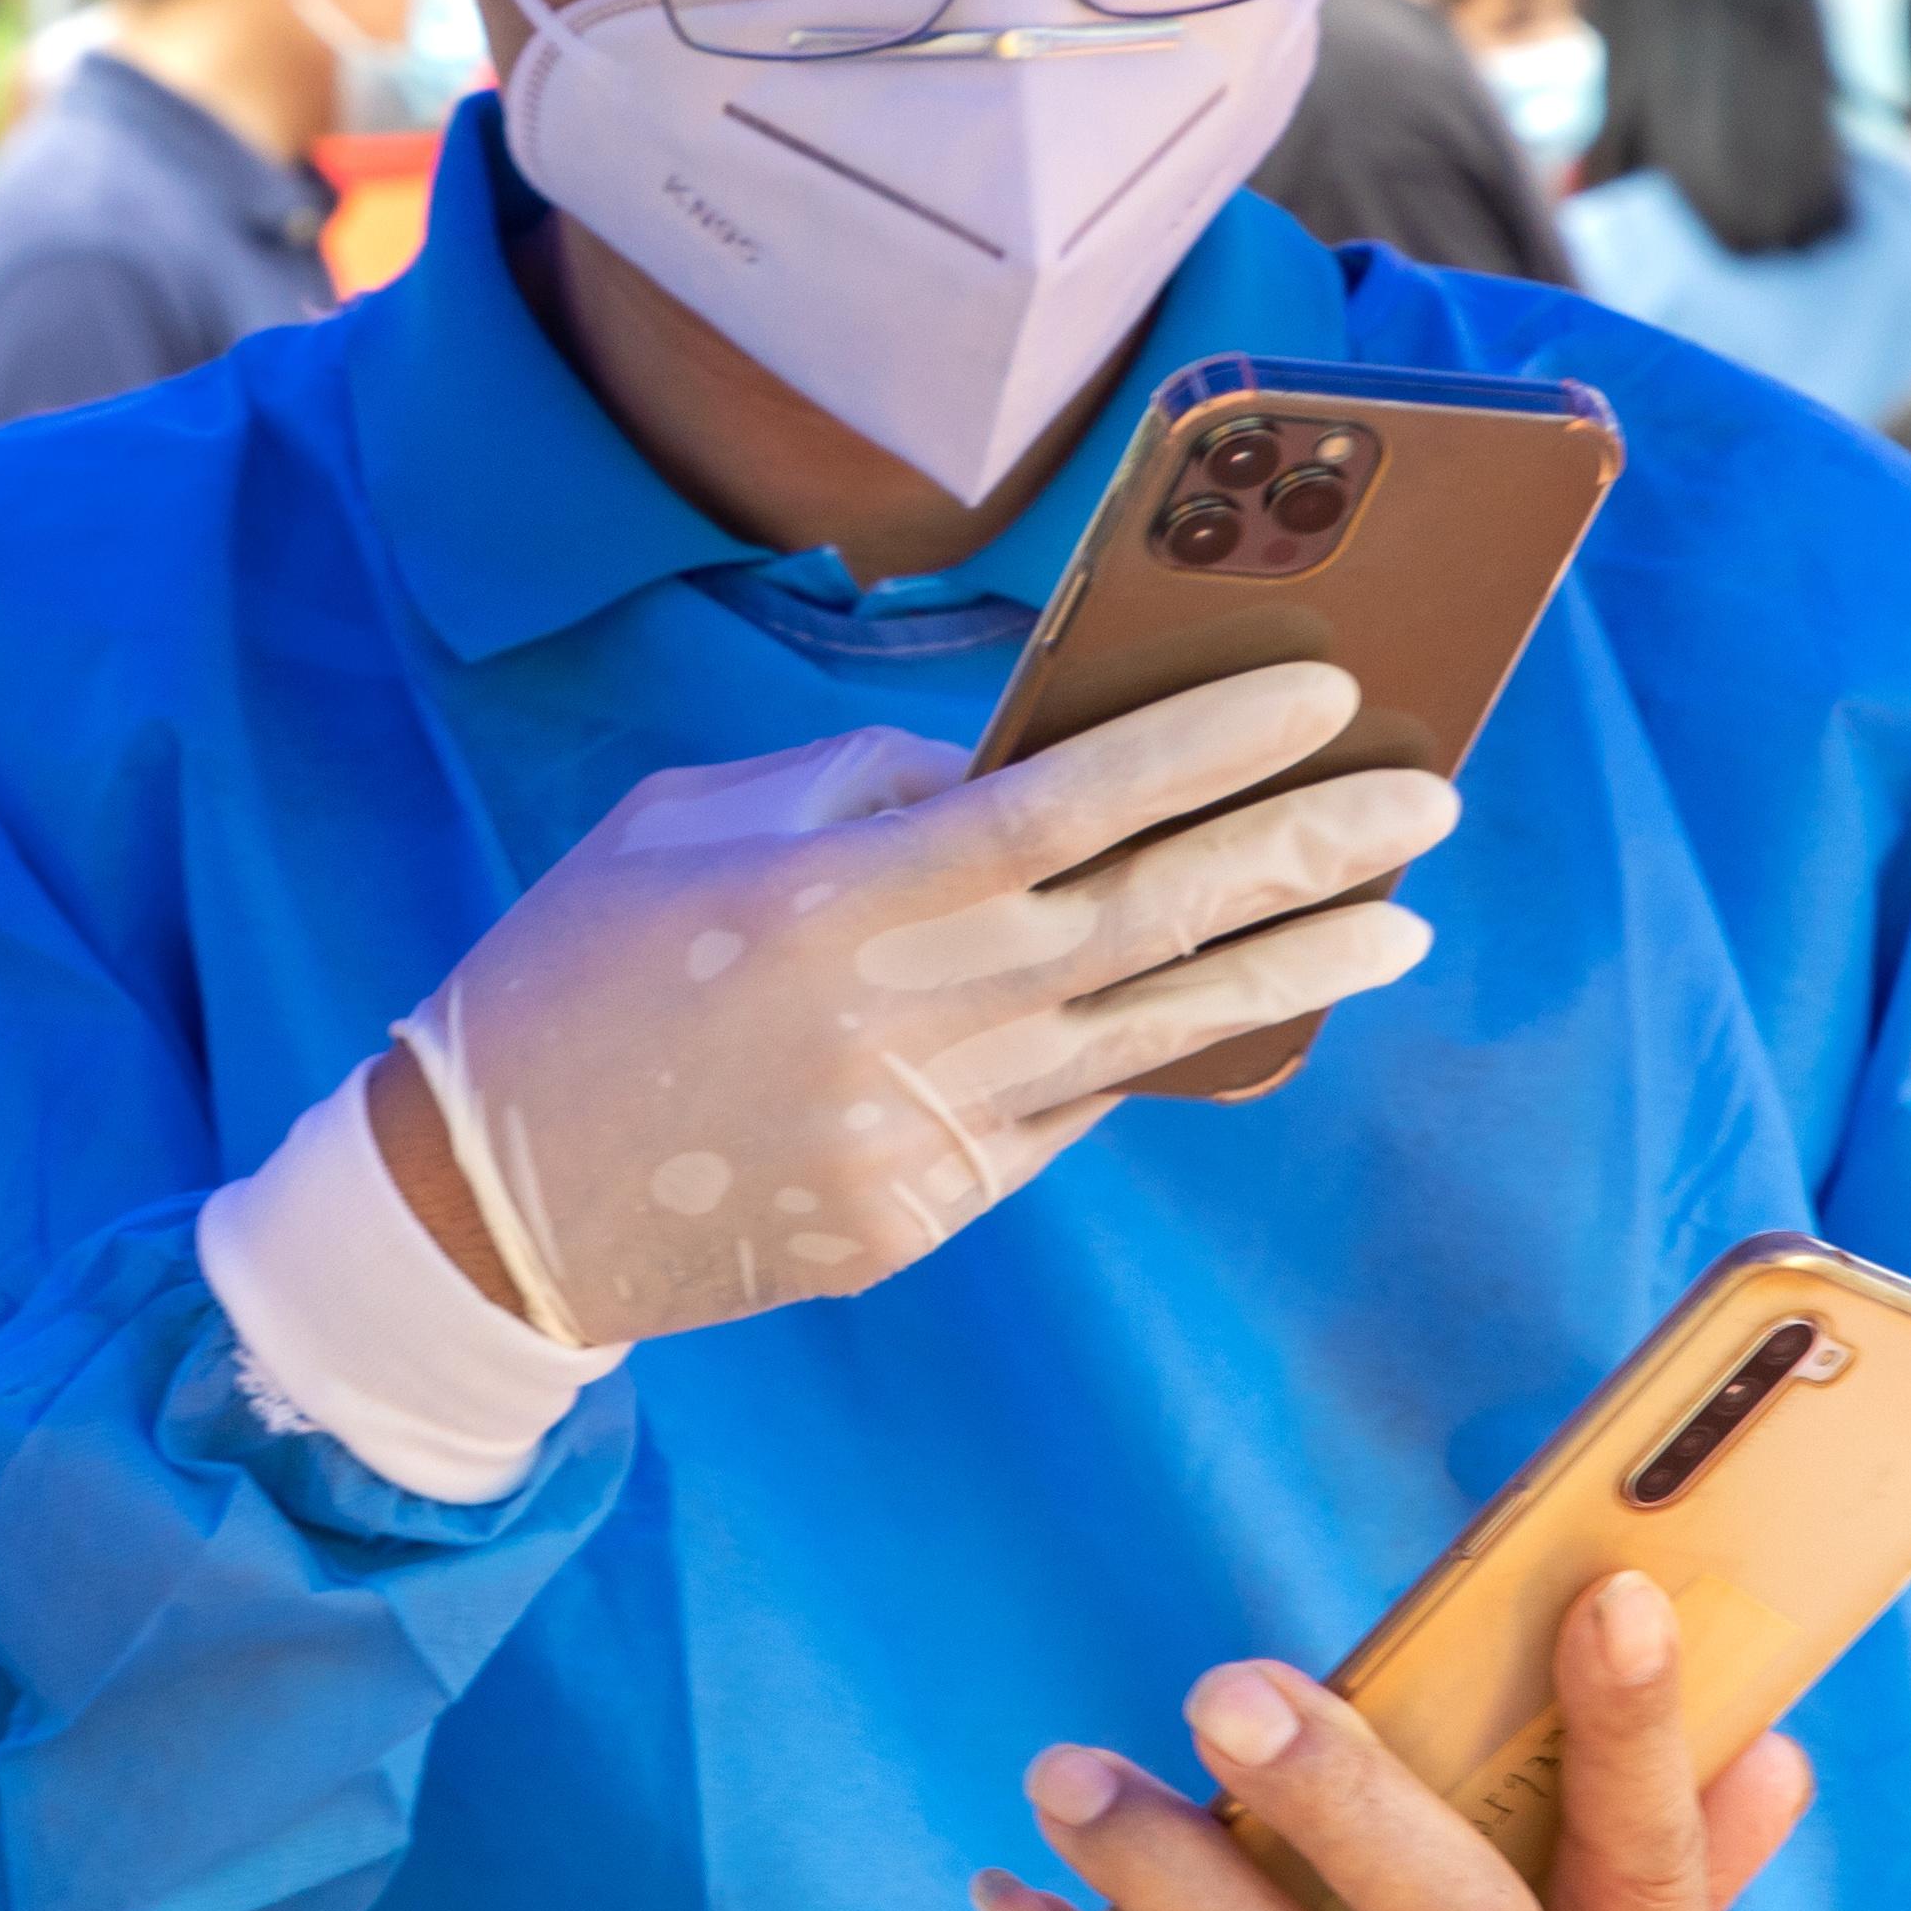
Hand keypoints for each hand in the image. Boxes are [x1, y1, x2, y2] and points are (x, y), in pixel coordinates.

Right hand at [385, 661, 1457, 1345]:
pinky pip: (1068, 1117)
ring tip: (1398, 922)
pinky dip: (1161, 1055)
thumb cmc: (573, 973)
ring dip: (1285, 970)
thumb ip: (857, 787)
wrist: (486, 1203)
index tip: (1317, 698)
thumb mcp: (687, 824)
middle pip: (1148, 917)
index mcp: (838, 896)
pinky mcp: (922, 1213)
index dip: (1202, 749)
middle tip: (1424, 800)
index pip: (1067, 803)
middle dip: (1302, 850)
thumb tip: (1003, 770)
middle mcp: (903, 1015)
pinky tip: (1241, 1011)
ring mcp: (922, 1131)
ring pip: (1147, 1032)